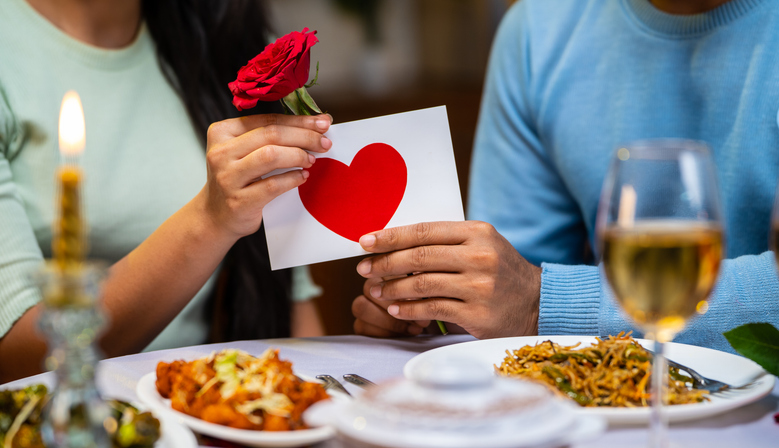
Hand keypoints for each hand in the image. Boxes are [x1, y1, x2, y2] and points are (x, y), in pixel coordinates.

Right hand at [201, 113, 331, 238]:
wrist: (215, 216)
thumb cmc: (236, 180)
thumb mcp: (242, 152)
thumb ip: (268, 138)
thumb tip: (311, 126)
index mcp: (222, 133)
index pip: (267, 120)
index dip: (298, 120)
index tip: (322, 122)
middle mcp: (221, 153)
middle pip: (271, 134)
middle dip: (304, 136)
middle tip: (323, 142)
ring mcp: (228, 177)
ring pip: (270, 156)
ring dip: (298, 156)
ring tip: (312, 160)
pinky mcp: (239, 201)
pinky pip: (272, 185)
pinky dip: (292, 179)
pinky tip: (302, 177)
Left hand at [351, 221, 541, 338]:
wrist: (538, 303)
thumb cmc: (500, 271)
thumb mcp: (481, 245)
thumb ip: (446, 241)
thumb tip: (395, 242)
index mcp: (477, 232)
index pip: (424, 231)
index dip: (390, 236)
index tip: (365, 241)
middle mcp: (479, 256)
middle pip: (419, 256)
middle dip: (385, 263)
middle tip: (363, 269)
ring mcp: (479, 286)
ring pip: (422, 283)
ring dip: (392, 288)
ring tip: (376, 291)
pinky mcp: (477, 314)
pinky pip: (432, 309)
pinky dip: (408, 309)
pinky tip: (396, 309)